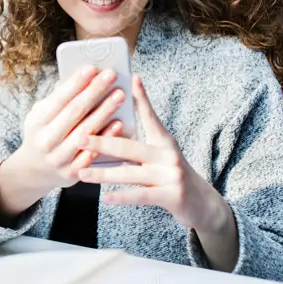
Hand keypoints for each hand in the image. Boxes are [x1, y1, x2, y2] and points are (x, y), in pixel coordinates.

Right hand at [14, 66, 126, 190]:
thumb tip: (81, 78)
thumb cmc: (43, 134)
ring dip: (104, 112)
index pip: (58, 99)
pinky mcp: (72, 173)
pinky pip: (92, 154)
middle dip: (94, 91)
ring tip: (120, 95)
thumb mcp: (40, 115)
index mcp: (36, 122)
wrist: (34, 171)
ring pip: (85, 132)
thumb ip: (58, 99)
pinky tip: (119, 123)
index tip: (92, 68)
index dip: (76, 83)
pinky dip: (106, 138)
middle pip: (74, 113)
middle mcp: (46, 140)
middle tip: (111, 75)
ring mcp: (59, 158)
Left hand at [76, 75, 233, 235]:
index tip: (131, 79)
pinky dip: (121, 197)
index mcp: (164, 141)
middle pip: (130, 146)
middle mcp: (168, 154)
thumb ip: (140, 144)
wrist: (202, 203)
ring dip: (103, 174)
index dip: (141, 98)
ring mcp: (170, 175)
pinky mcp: (171, 195)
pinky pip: (140, 195)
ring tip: (82, 173)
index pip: (150, 116)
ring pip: (130, 173)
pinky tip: (105, 198)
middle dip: (102, 142)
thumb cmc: (172, 175)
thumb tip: (112, 128)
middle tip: (80, 138)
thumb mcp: (161, 154)